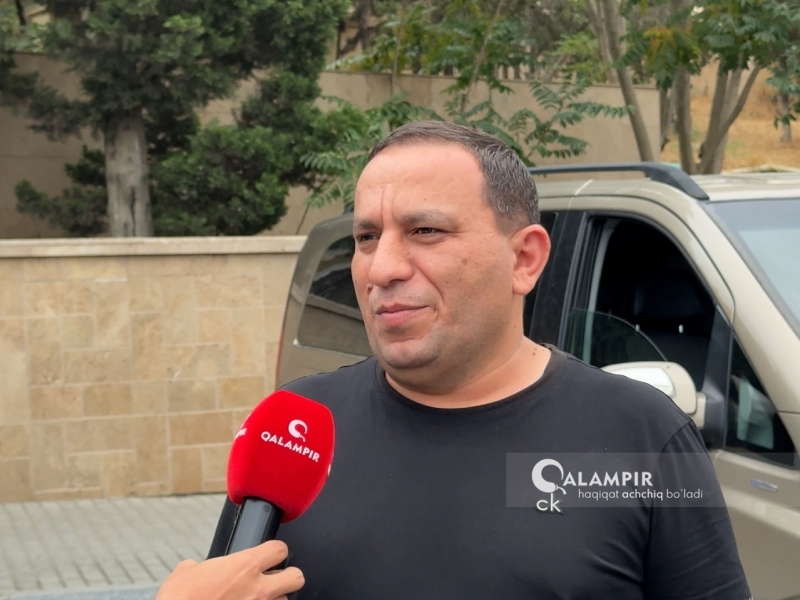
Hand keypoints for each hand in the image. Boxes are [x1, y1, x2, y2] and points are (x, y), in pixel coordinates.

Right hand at [155, 540, 303, 599]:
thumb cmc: (179, 598)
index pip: (279, 549)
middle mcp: (259, 588)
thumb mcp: (186, 572)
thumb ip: (201, 566)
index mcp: (245, 566)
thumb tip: (196, 568)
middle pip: (296, 577)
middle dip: (287, 577)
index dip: (275, 551)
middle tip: (274, 580)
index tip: (269, 556)